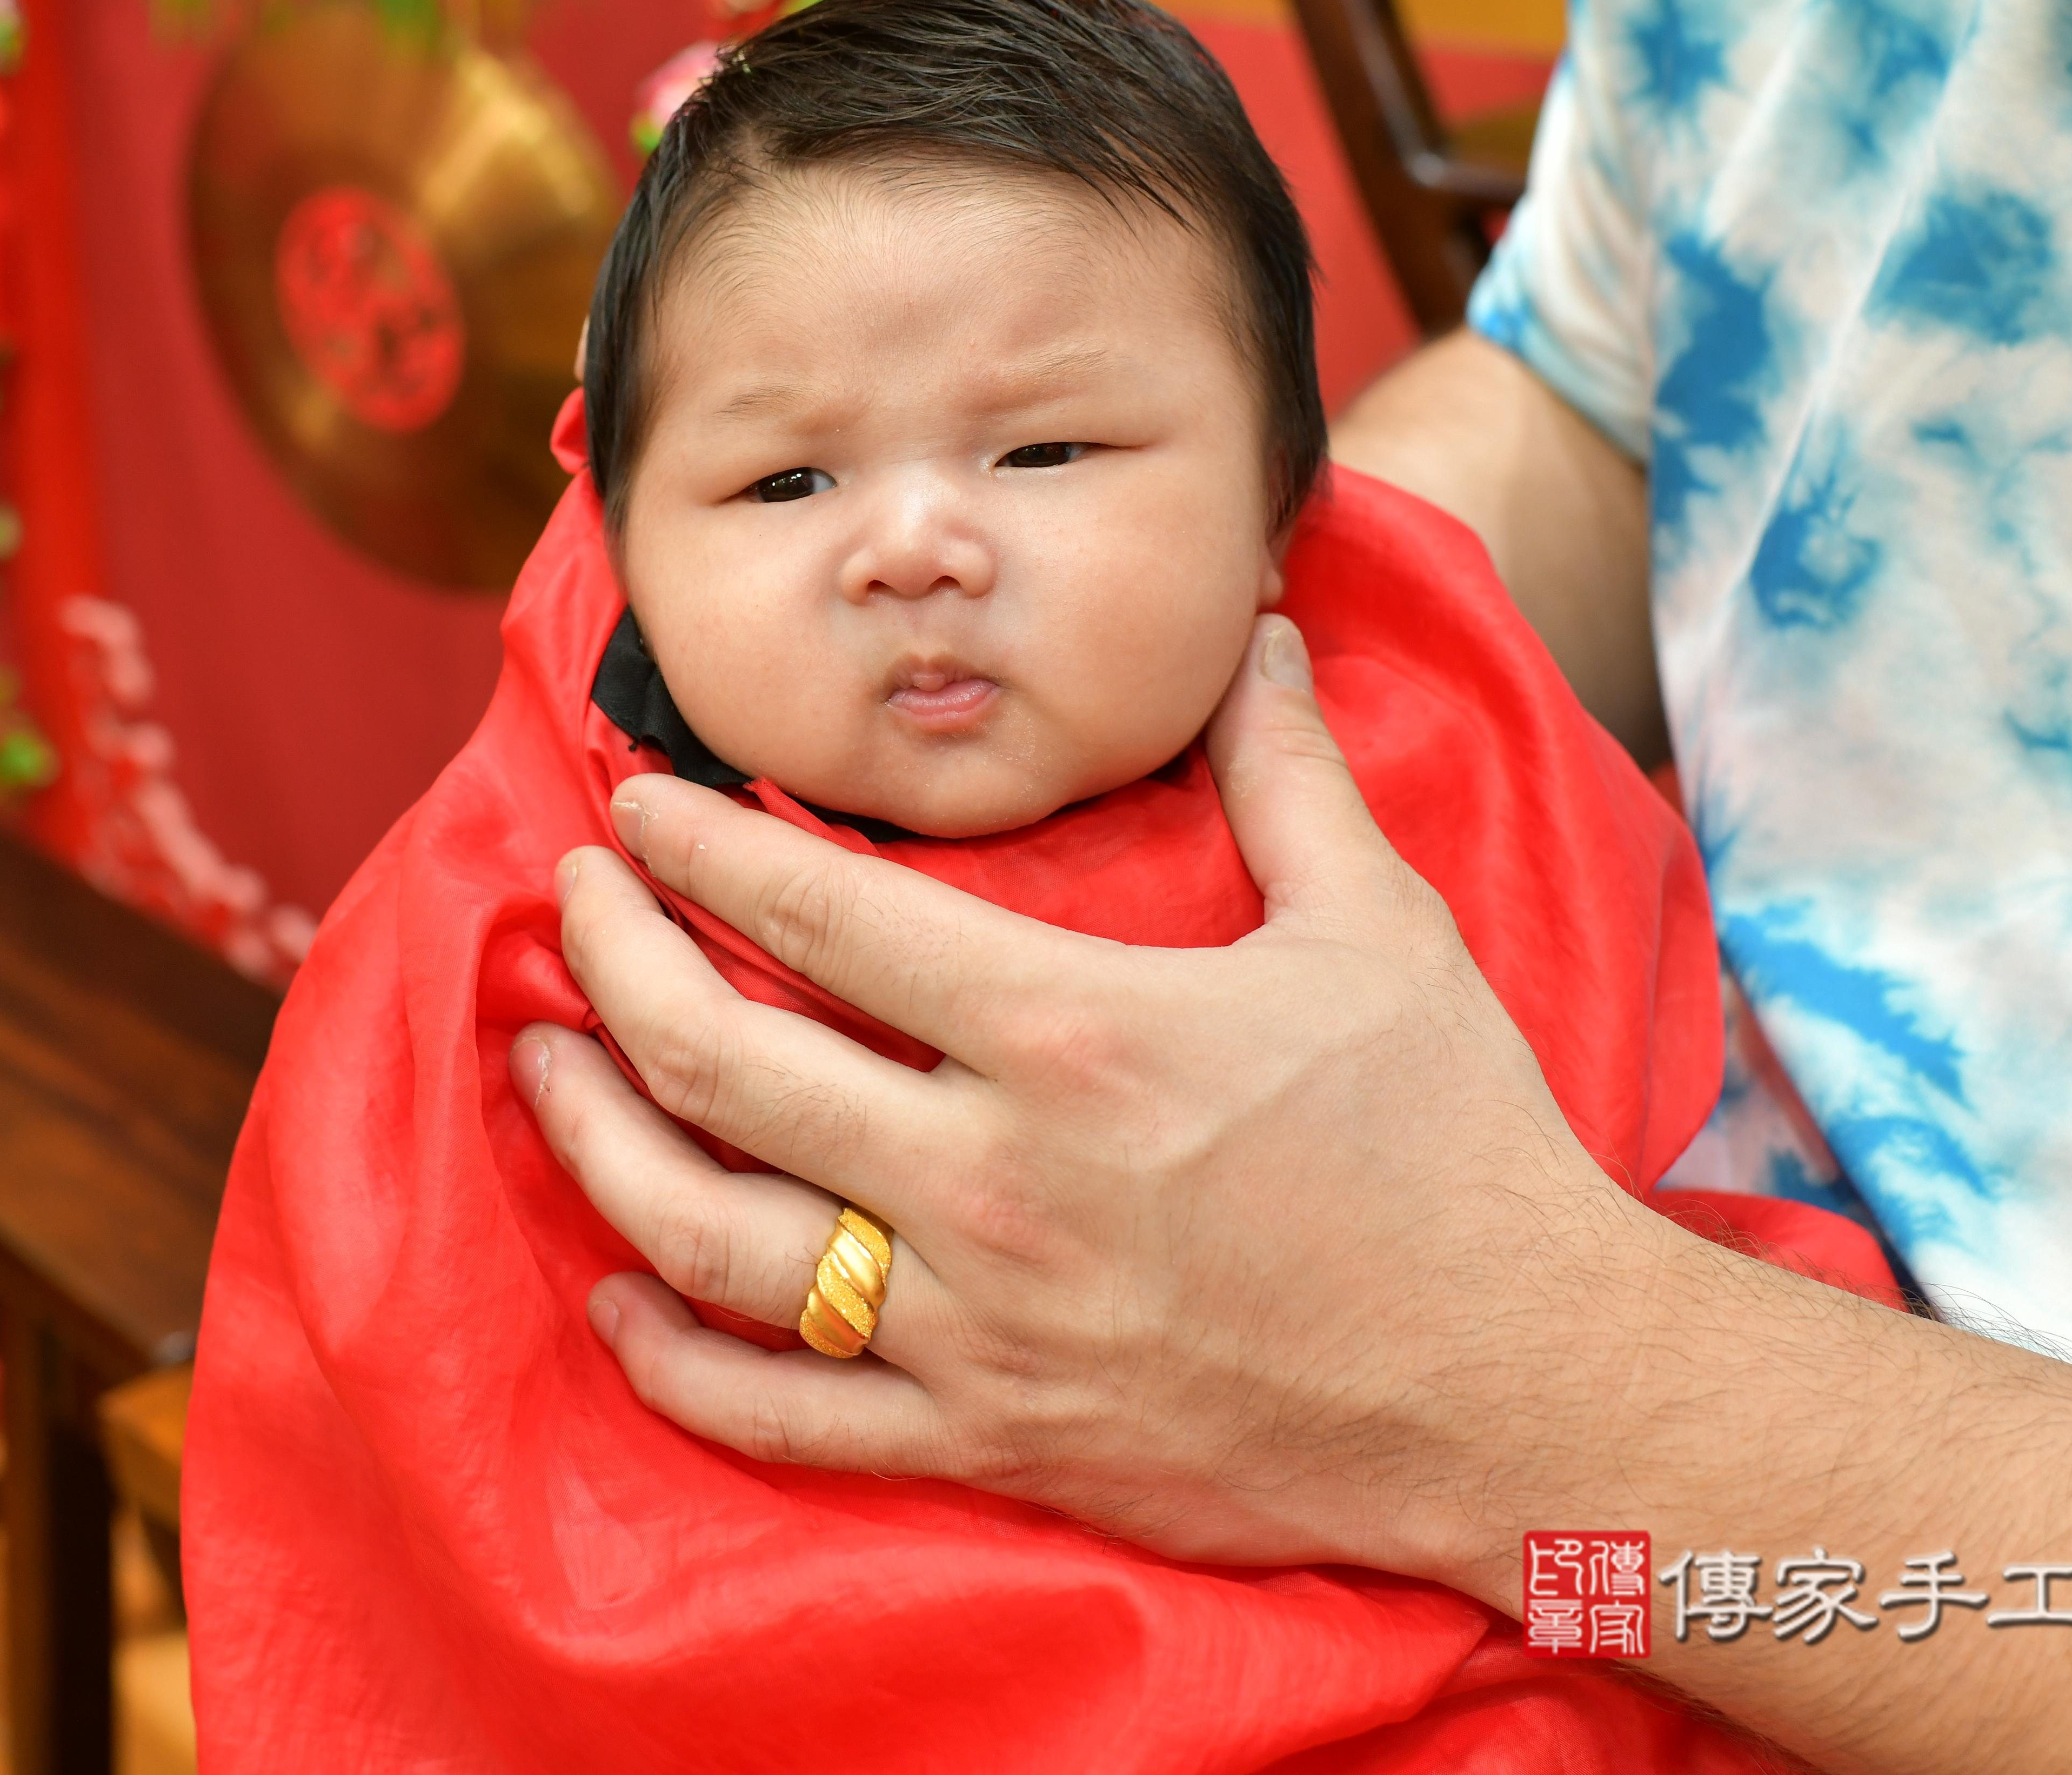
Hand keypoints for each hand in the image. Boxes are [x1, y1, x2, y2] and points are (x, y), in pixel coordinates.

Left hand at [513, 613, 1655, 1593]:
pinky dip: (680, 1364)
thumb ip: (1288, 772)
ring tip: (544, 1070)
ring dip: (599, 1147)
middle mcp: (991, 1181)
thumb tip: (1257, 629)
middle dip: (611, 968)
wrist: (1527, 1389)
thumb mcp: (1380, 928)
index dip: (699, 847)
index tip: (629, 807)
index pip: (820, 911)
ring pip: (713, 1240)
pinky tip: (623, 1301)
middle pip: (721, 1062)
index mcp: (1069, 1034)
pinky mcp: (997, 1442)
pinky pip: (787, 1421)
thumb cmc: (1457, 1149)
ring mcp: (980, 1329)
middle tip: (566, 911)